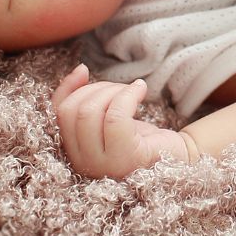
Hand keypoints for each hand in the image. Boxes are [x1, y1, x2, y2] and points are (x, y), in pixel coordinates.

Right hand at [51, 64, 195, 179]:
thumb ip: (86, 100)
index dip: (68, 88)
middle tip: (121, 89)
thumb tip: (79, 70)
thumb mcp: (106, 117)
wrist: (177, 155)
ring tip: (132, 91)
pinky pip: (115, 117)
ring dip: (112, 91)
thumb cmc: (140, 137)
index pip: (58, 115)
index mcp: (74, 154)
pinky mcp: (126, 158)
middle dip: (96, 89)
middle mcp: (83, 164)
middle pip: (72, 111)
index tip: (84, 71)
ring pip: (90, 112)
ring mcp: (103, 165)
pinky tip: (141, 89)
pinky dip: (128, 95)